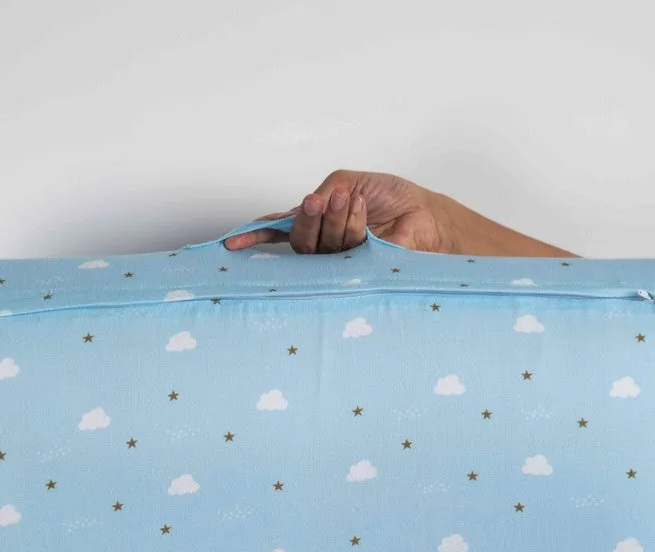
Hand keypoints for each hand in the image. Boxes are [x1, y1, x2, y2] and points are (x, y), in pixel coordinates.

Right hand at [222, 170, 450, 253]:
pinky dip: (351, 225)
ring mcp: (342, 259)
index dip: (256, 236)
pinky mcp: (361, 268)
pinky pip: (344, 251)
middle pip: (301, 240)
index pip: (281, 230)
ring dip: (335, 218)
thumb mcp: (348, 181)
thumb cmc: (389, 197)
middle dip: (308, 218)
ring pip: (322, 246)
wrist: (422, 211)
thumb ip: (323, 190)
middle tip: (323, 199)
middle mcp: (325, 244)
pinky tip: (360, 210)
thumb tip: (307, 203)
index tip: (232, 244)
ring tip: (351, 199)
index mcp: (318, 221)